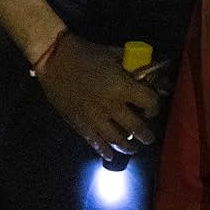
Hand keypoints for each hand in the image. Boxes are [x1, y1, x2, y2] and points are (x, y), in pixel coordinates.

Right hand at [36, 32, 160, 161]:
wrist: (54, 59)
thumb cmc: (86, 53)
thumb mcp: (114, 54)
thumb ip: (132, 66)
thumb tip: (148, 72)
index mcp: (121, 86)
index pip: (148, 102)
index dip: (154, 107)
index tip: (152, 109)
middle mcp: (110, 106)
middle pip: (135, 127)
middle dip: (145, 135)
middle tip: (149, 138)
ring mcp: (94, 117)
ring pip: (116, 139)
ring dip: (127, 147)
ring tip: (133, 149)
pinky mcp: (79, 123)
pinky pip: (94, 142)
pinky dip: (103, 151)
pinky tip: (109, 156)